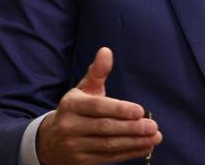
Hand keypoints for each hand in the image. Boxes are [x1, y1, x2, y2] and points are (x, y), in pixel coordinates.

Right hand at [37, 47, 161, 163]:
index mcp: (71, 105)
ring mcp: (74, 146)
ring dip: (134, 142)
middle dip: (132, 128)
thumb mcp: (82, 89)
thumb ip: (97, 72)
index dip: (120, 109)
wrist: (50, 141)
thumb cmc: (75, 109)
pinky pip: (109, 157)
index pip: (98, 107)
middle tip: (153, 126)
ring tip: (154, 137)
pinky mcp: (81, 162)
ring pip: (108, 145)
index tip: (140, 111)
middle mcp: (70, 126)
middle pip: (105, 128)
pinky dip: (129, 153)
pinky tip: (145, 147)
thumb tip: (106, 51)